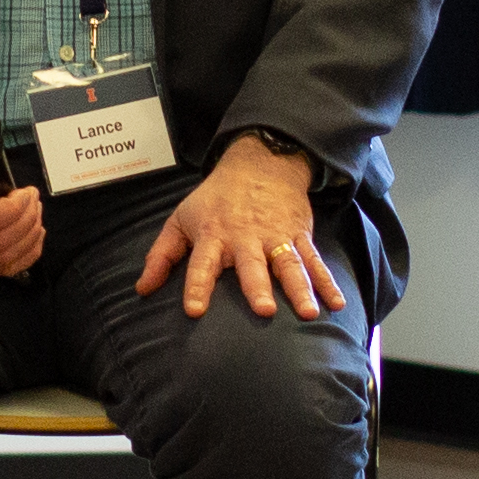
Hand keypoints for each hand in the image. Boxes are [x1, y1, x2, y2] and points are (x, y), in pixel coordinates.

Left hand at [136, 134, 341, 321]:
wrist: (259, 165)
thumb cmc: (214, 201)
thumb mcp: (180, 221)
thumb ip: (161, 257)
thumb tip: (142, 290)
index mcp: (213, 235)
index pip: (202, 264)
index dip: (196, 286)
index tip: (194, 310)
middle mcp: (246, 238)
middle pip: (252, 266)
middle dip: (258, 287)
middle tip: (264, 310)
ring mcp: (276, 237)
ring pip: (289, 266)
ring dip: (300, 289)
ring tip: (309, 313)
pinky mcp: (299, 236)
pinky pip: (314, 261)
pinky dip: (327, 282)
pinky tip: (336, 304)